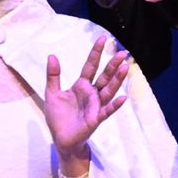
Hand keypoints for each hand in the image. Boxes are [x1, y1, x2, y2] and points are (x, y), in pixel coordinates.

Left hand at [43, 35, 133, 157]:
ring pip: (108, 90)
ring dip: (117, 80)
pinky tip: (123, 98)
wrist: (61, 139)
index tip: (104, 38)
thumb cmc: (58, 117)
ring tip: (125, 67)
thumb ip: (53, 75)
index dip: (96, 53)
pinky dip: (115, 105)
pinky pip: (107, 111)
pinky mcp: (96, 119)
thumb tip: (52, 55)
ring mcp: (96, 106)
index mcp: (81, 85)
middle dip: (113, 64)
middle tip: (123, 52)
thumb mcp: (52, 93)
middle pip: (104, 76)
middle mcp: (92, 93)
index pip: (91, 66)